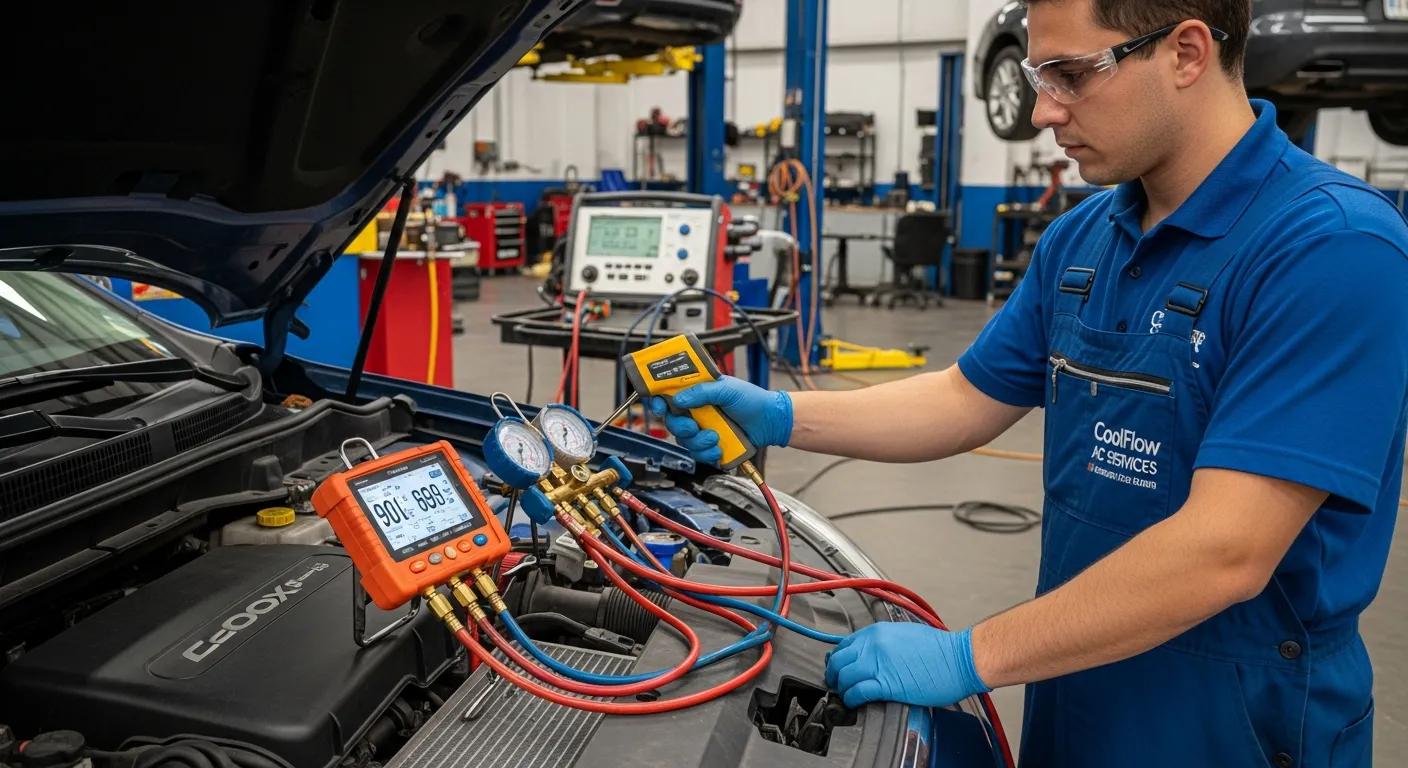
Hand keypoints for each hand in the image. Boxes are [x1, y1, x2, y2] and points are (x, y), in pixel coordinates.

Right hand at [648, 376, 792, 464]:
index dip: (658, 401)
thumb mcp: (727, 388)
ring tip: (715, 436)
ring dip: (698, 441)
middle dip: (681, 426)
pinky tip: (719, 447)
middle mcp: (695, 411)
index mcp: (696, 393)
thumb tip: (678, 398)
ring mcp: (701, 429)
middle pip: (671, 421)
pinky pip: (697, 454)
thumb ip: (702, 392)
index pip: (668, 396)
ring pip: (684, 440)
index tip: (659, 406)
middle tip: (693, 426)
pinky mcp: (709, 446)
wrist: (770, 422)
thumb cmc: (752, 400)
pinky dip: (707, 453)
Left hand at [825, 624, 989, 708]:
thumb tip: (872, 653)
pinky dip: (851, 699)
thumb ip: (883, 642)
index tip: (839, 668)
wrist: (959, 659)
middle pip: (839, 661)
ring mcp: (879, 664)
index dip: (838, 660)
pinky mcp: (887, 684)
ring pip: (844, 677)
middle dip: (834, 675)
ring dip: (842, 688)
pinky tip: (854, 702)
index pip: (844, 645)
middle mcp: (874, 646)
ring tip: (846, 694)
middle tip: (837, 683)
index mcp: (877, 632)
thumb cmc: (940, 649)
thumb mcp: (904, 634)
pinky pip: (857, 692)